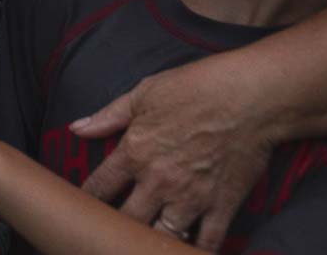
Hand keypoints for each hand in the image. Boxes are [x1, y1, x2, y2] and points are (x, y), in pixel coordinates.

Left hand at [72, 61, 272, 252]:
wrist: (251, 96)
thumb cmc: (197, 87)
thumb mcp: (145, 93)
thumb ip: (108, 116)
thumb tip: (75, 128)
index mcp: (135, 152)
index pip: (98, 187)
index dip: (86, 200)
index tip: (83, 207)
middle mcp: (158, 181)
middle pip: (125, 220)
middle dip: (115, 226)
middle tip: (111, 229)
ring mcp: (191, 198)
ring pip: (160, 237)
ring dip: (150, 241)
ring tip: (143, 242)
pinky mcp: (221, 207)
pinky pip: (205, 243)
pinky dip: (196, 251)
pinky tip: (185, 249)